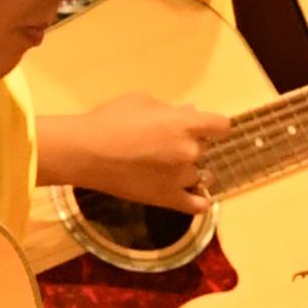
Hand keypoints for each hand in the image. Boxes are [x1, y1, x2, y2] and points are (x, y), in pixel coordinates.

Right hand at [55, 89, 228, 211]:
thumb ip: (170, 109)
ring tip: (167, 167)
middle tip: (165, 144)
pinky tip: (196, 195)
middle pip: (206, 148)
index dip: (213, 126)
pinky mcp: (168, 199)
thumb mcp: (141, 102)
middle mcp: (189, 152)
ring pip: (200, 174)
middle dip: (191, 144)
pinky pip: (197, 205)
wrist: (85, 153)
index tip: (204, 127)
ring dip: (189, 170)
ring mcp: (181, 178)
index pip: (221, 126)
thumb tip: (190, 112)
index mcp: (185, 125)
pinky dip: (200, 200)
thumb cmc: (110, 120)